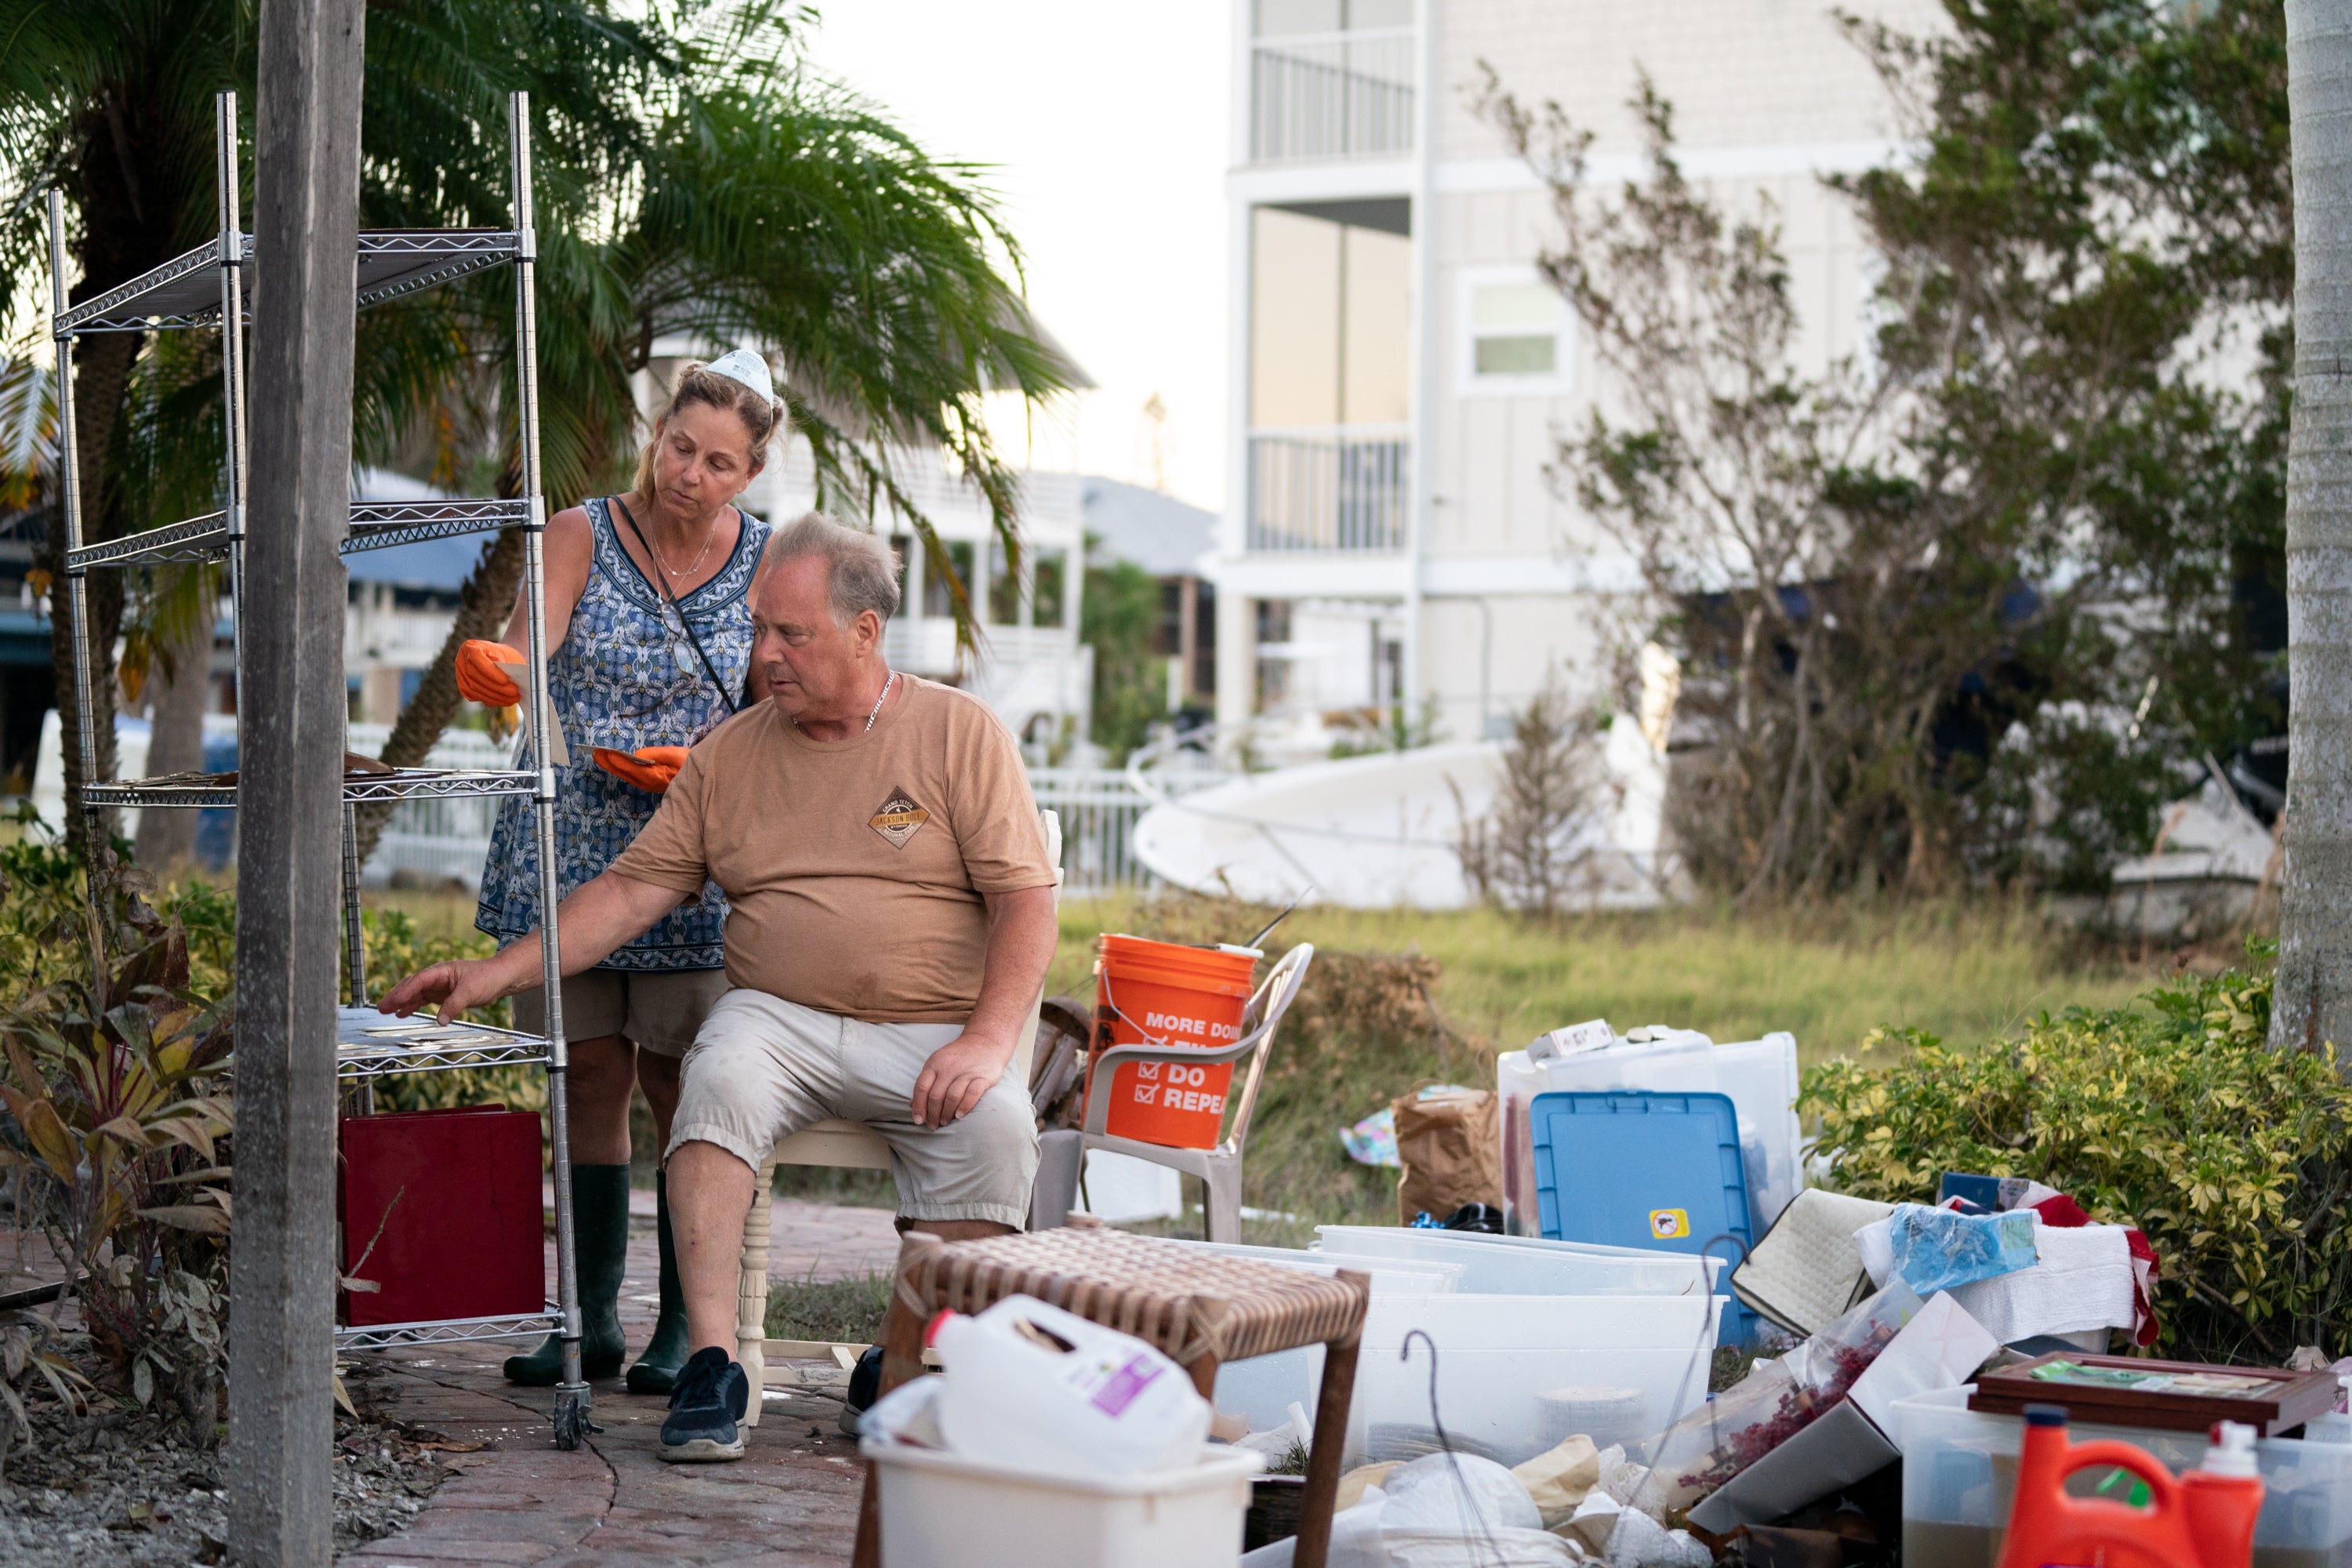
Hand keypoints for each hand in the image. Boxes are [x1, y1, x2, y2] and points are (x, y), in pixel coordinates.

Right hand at [379, 958, 506, 1024]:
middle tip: (381, 1007)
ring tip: (386, 1011)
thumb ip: (454, 1006)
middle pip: (412, 986)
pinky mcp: (443, 995)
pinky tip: (402, 1013)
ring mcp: (439, 986)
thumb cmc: (487, 978)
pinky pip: (424, 1000)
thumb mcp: (471, 991)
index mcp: (442, 971)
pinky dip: (413, 1006)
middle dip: (396, 996)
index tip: (395, 1001)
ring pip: (416, 994)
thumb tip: (440, 1020)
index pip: (419, 981)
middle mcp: (438, 977)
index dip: (406, 991)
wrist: (501, 977)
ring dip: (401, 1002)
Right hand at [455, 640, 523, 706]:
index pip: (476, 658)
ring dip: (495, 696)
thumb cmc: (505, 656)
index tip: (506, 680)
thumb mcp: (507, 654)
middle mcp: (461, 660)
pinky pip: (475, 696)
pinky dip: (490, 699)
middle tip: (514, 692)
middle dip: (496, 687)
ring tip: (513, 699)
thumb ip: (505, 664)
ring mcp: (460, 675)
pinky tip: (503, 700)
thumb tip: (505, 681)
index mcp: (471, 646)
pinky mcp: (464, 687)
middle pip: (476, 677)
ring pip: (475, 689)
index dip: (490, 671)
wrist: (501, 660)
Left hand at [592, 745, 687, 792]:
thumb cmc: (691, 765)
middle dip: (609, 763)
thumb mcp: (676, 756)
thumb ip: (656, 755)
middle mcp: (649, 782)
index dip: (616, 760)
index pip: (630, 767)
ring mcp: (650, 784)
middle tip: (595, 753)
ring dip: (614, 766)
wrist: (702, 780)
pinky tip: (618, 764)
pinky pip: (633, 776)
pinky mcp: (652, 783)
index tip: (603, 752)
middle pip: (625, 773)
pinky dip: (623, 769)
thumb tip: (636, 756)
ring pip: (627, 775)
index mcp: (655, 775)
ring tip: (602, 757)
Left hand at [911, 1032, 1013, 1127]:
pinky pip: (972, 1094)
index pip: (922, 1087)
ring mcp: (967, 1071)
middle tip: (933, 1126)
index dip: (918, 1106)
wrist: (985, 1041)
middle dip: (932, 1114)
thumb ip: (926, 1083)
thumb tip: (912, 1105)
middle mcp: (949, 1067)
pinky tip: (959, 1115)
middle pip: (936, 1095)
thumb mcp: (938, 1063)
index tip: (918, 1120)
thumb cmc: (958, 1057)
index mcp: (935, 1063)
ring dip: (946, 1113)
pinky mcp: (983, 1076)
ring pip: (952, 1096)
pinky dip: (965, 1106)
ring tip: (944, 1122)